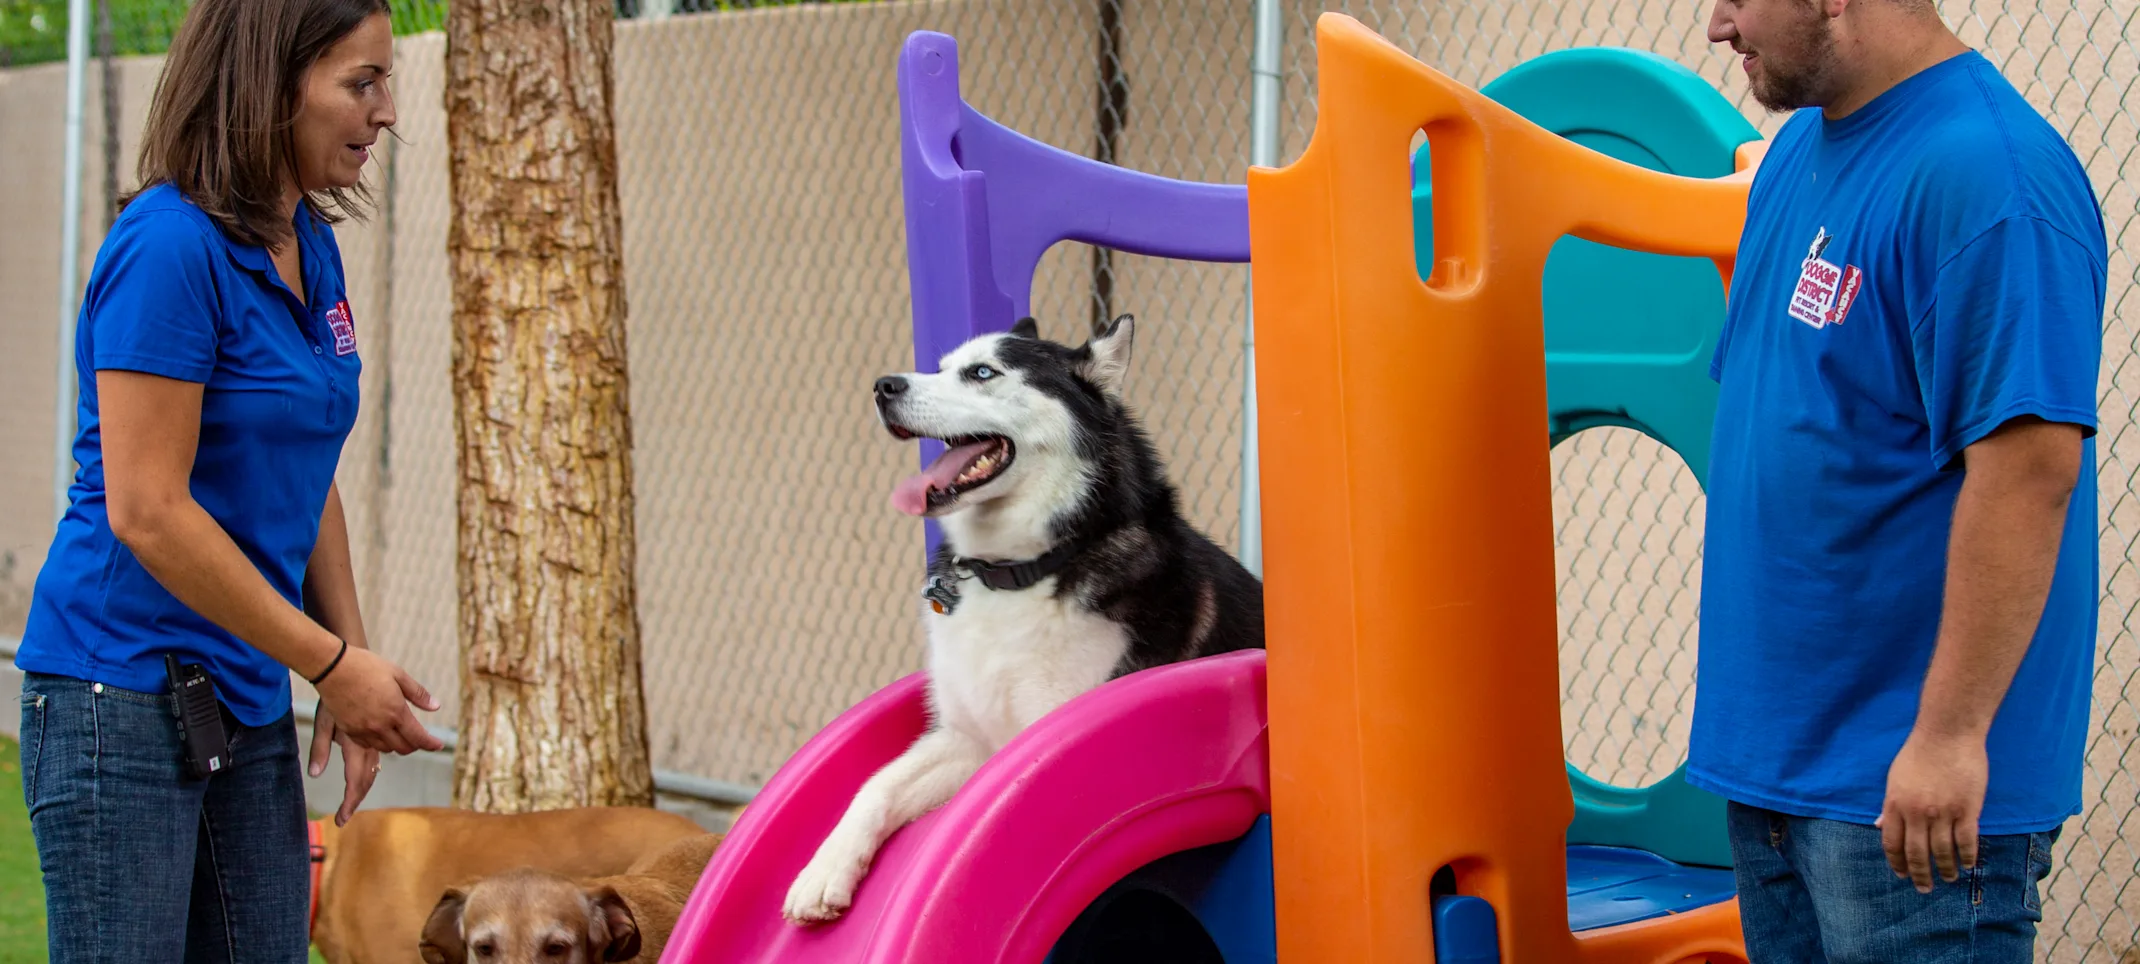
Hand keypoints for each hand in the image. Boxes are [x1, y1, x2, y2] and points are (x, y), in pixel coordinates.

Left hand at [308, 701, 382, 826]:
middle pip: (366, 778)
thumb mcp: (322, 722)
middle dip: (355, 798)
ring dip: (362, 786)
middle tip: (343, 817)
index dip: (351, 800)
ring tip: (349, 802)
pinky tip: (364, 774)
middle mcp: (367, 743)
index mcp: (354, 744)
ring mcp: (372, 736)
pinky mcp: (373, 728)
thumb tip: (314, 774)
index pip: (357, 779)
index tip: (341, 820)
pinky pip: (377, 753)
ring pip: (373, 769)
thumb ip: (319, 749)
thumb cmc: (333, 694)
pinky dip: (369, 769)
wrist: (347, 667)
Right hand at [311, 645, 444, 755]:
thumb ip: (418, 694)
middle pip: (403, 748)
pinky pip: (367, 745)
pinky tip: (380, 732)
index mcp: (396, 712)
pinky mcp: (348, 730)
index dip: (430, 744)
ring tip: (400, 734)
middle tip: (419, 738)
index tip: (438, 745)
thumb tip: (436, 706)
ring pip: (385, 749)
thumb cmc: (366, 667)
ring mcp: (363, 730)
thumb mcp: (398, 675)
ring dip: (396, 745)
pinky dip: (377, 743)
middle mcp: (380, 725)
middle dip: (414, 745)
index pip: (418, 737)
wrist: (332, 667)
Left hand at [1877, 727, 1988, 893]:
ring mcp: (1943, 812)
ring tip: (1949, 878)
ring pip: (1943, 852)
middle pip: (1917, 854)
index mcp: (1895, 805)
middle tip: (1925, 888)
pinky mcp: (1967, 810)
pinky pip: (1966, 842)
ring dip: (1946, 869)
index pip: (1892, 843)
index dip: (1897, 862)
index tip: (1902, 875)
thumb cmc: (1919, 753)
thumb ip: (1890, 805)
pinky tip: (1967, 865)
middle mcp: (1917, 813)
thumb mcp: (1895, 778)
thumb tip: (1879, 825)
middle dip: (1920, 875)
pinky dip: (1967, 857)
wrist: (1947, 734)